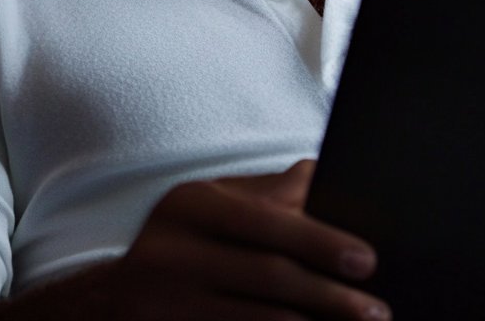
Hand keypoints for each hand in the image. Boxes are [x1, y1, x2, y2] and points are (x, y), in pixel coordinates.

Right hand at [117, 158, 390, 319]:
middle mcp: (171, 253)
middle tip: (377, 312)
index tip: (368, 261)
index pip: (267, 223)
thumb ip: (270, 194)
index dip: (321, 242)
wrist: (106, 306)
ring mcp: (164, 307)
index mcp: (190, 206)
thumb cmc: (183, 244)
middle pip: (267, 277)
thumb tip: (327, 176)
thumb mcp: (215, 207)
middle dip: (330, 297)